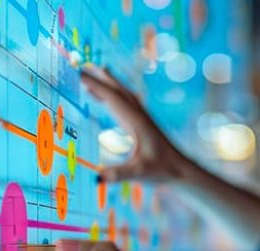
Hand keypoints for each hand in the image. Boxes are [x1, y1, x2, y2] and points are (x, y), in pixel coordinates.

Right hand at [79, 64, 188, 183]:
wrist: (181, 169)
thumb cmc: (162, 169)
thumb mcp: (139, 173)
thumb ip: (119, 174)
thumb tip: (99, 177)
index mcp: (135, 121)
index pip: (112, 97)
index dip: (94, 85)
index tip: (78, 74)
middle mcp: (138, 115)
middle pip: (117, 90)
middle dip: (99, 77)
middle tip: (82, 65)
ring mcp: (142, 118)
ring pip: (123, 94)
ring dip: (109, 82)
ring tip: (95, 71)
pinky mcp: (143, 124)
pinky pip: (126, 103)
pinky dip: (114, 96)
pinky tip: (107, 99)